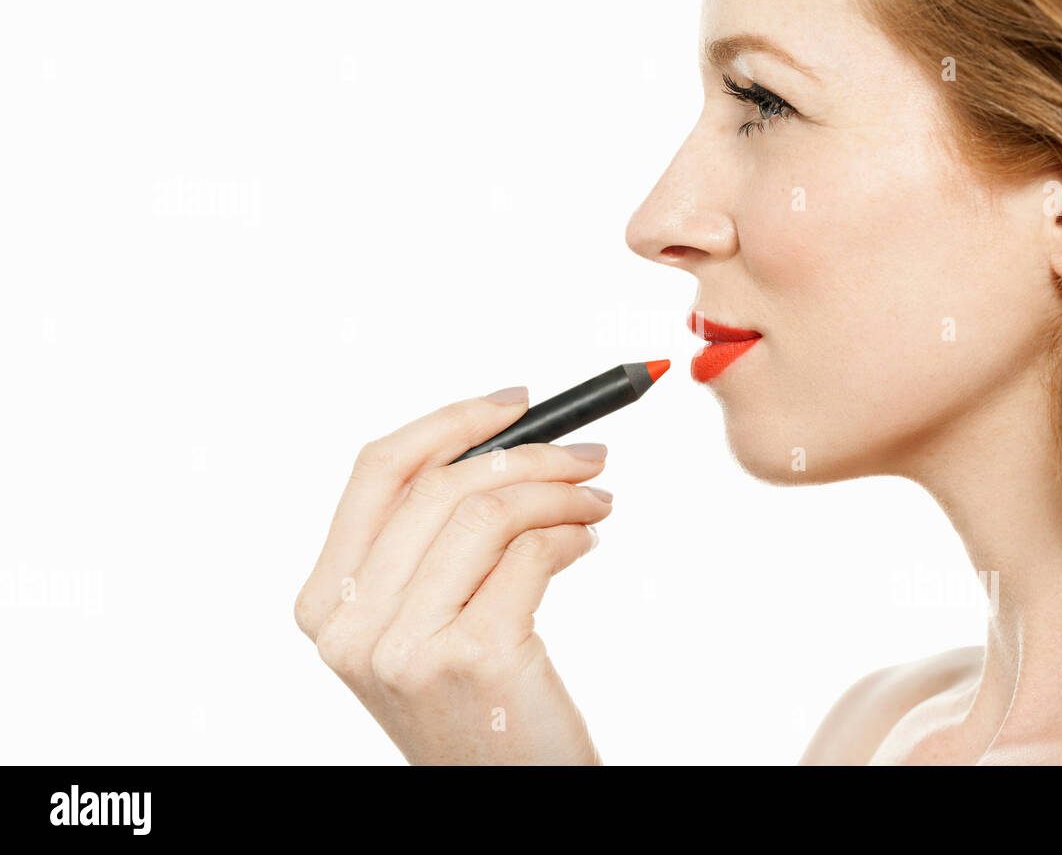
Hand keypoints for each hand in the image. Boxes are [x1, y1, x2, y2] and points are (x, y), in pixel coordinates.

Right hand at [294, 387, 611, 763]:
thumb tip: (503, 442)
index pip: (376, 473)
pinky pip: (530, 553)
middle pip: (439, 486)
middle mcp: (351, 627)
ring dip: (559, 491)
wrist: (511, 797)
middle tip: (588, 456)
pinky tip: (588, 541)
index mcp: (325, 605)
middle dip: (529, 453)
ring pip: (487, 512)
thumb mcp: (425, 624)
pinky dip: (571, 533)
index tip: (514, 403)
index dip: (450, 422)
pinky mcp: (472, 658)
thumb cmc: (478, 707)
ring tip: (596, 502)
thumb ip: (432, 546)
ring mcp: (406, 646)